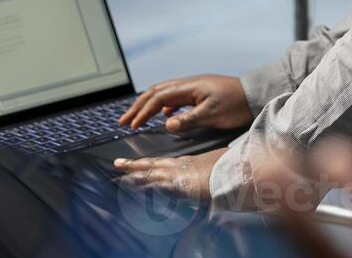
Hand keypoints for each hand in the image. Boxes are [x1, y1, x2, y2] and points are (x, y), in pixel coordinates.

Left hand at [114, 147, 228, 200]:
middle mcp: (179, 167)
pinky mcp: (176, 186)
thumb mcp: (216, 165)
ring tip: (118, 178)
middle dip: (133, 166)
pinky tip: (131, 189)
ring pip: (148, 175)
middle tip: (117, 165)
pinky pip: (153, 187)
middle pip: (151, 165)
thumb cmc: (230, 168)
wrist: (234, 170)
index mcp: (187, 163)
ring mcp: (176, 176)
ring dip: (132, 177)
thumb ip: (209, 169)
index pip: (162, 162)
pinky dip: (141, 188)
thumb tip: (212, 169)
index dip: (148, 163)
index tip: (137, 163)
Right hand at [119, 74, 252, 131]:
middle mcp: (189, 85)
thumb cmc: (237, 104)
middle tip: (123, 121)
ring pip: (165, 95)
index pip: (158, 97)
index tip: (131, 126)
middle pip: (157, 92)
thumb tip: (165, 124)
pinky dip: (164, 107)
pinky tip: (164, 117)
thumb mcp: (212, 114)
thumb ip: (189, 119)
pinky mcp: (201, 94)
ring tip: (137, 118)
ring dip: (149, 106)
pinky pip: (176, 99)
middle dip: (138, 106)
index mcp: (190, 87)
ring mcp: (195, 88)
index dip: (143, 111)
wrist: (256, 95)